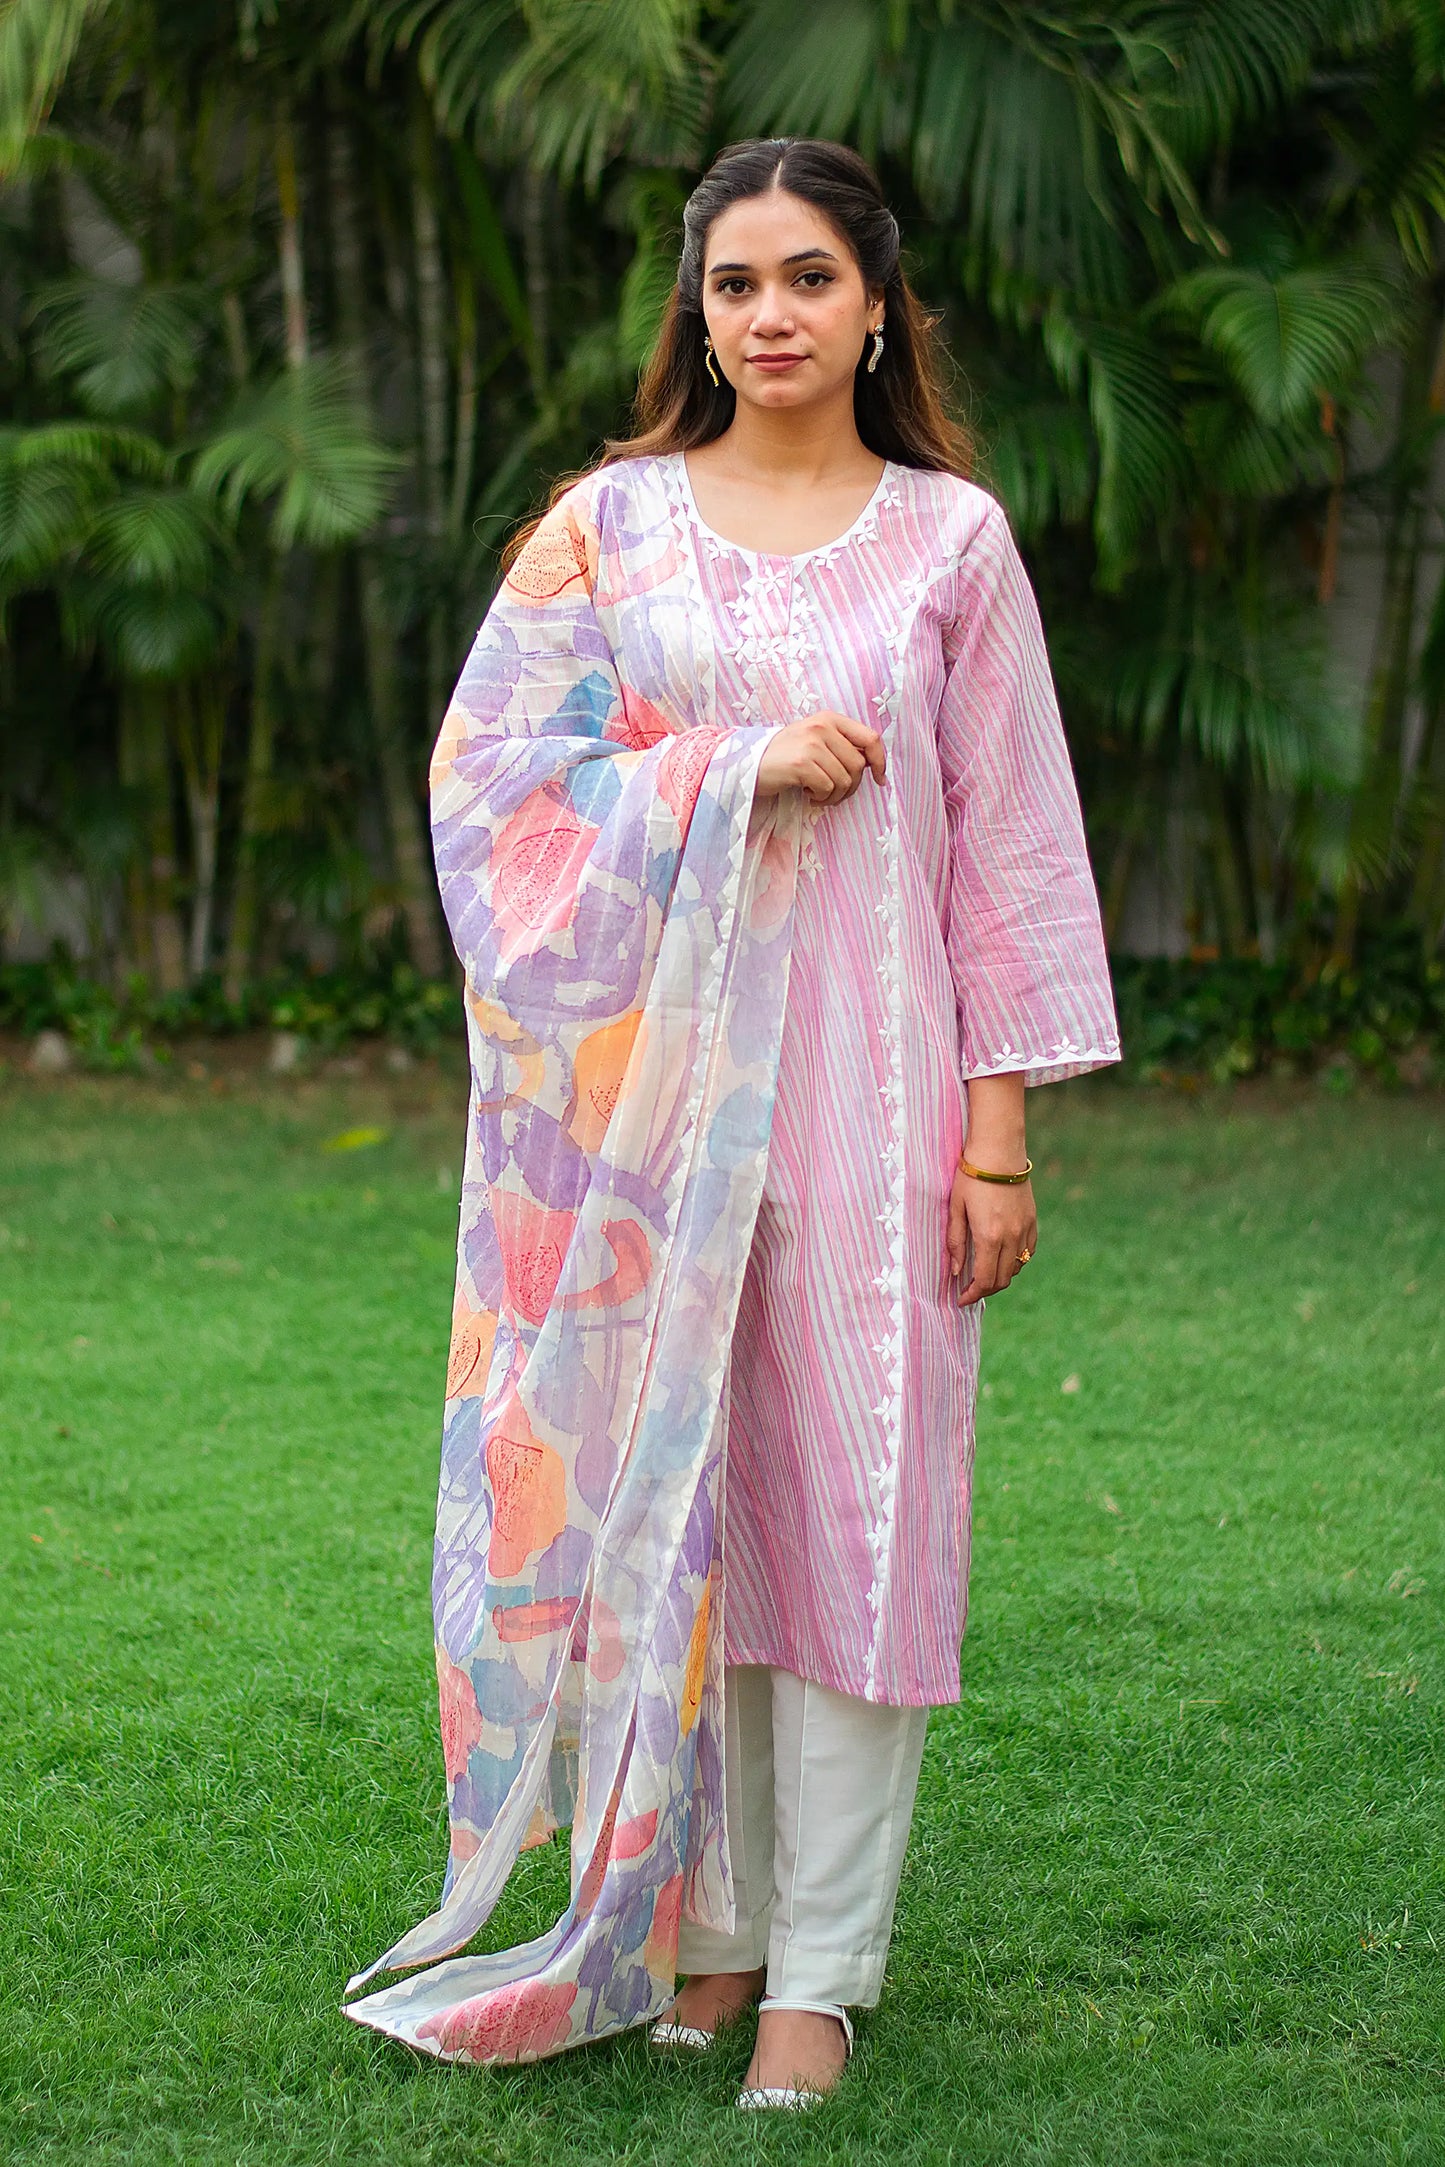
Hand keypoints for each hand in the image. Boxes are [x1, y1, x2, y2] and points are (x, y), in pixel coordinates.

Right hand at [754, 710, 885, 804]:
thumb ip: (841, 745)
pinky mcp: (801, 763)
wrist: (748, 763)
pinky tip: (807, 793)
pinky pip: (827, 788)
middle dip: (851, 787)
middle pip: (858, 766)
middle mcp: (822, 726)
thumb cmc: (785, 756)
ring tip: (817, 793)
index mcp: (830, 718)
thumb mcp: (815, 740)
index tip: (880, 780)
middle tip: (833, 793)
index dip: (880, 762)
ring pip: (845, 780)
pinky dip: (820, 798)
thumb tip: (872, 765)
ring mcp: (811, 743)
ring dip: (834, 795)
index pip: (871, 738)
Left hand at [947, 1163, 1036, 1307]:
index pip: (984, 1280)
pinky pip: (1028, 1252)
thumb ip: (956, 1242)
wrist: (999, 1150)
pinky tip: (1003, 1257)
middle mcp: (1011, 1237)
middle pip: (1002, 1279)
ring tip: (984, 1274)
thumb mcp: (956, 1208)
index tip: (961, 1299)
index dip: (972, 1295)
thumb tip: (955, 1271)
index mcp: (989, 1237)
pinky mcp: (1032, 1220)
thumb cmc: (971, 1177)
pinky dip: (1016, 1261)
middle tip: (970, 1290)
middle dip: (985, 1290)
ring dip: (1000, 1277)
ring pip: (1017, 1268)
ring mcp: (1025, 1229)